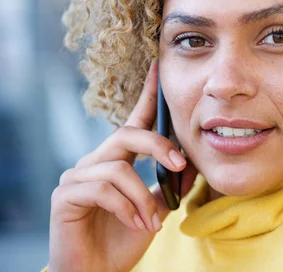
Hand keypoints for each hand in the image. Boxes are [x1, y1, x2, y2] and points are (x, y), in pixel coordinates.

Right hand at [48, 62, 196, 271]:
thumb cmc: (124, 239)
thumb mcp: (156, 208)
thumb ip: (169, 184)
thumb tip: (193, 163)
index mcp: (118, 161)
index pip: (134, 122)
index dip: (147, 95)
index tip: (160, 66)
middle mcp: (95, 162)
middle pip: (127, 134)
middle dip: (159, 147)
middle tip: (181, 165)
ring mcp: (77, 177)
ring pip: (119, 168)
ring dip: (143, 197)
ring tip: (152, 222)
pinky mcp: (66, 196)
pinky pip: (103, 189)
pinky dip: (128, 208)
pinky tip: (138, 226)